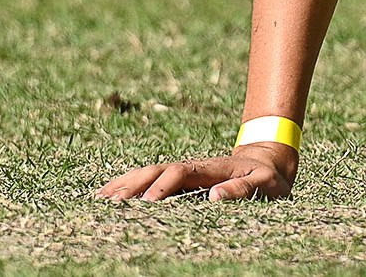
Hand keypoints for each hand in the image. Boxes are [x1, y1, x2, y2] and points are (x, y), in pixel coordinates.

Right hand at [97, 143, 294, 202]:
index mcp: (209, 168)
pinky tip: (108, 196)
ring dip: (124, 184)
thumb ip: (243, 189)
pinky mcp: (176, 179)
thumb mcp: (265, 184)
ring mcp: (181, 171)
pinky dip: (126, 185)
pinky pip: (148, 180)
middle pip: (155, 171)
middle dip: (132, 186)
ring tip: (99, 200)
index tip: (147, 203)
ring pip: (147, 174)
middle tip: (110, 205)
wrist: (266, 160)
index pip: (179, 172)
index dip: (162, 186)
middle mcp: (190, 166)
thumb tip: (215, 197)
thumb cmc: (266, 178)